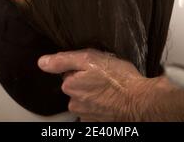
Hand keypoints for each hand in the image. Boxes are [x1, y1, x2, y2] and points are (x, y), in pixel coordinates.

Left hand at [38, 49, 156, 121]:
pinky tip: (111, 101)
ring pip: (85, 100)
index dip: (82, 68)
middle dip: (87, 82)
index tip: (95, 68)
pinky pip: (93, 112)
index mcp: (70, 85)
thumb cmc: (119, 79)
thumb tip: (42, 62)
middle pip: (76, 87)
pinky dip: (100, 107)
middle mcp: (74, 103)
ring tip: (110, 90)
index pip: (69, 72)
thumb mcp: (90, 59)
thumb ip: (64, 60)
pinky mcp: (96, 124)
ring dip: (94, 95)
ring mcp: (85, 115)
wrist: (141, 102)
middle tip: (105, 77)